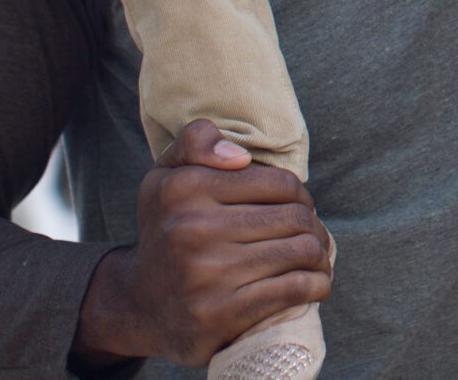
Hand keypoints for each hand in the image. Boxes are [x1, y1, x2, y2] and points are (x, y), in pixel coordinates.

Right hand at [68, 119, 330, 370]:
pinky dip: (317, 284)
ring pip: (301, 251)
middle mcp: (192, 229)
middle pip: (295, 217)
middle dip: (314, 225)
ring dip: (320, 254)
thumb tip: (240, 156)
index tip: (297, 207)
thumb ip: (196, 142)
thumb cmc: (166, 231)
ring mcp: (207, 275)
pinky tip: (316, 283)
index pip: (280, 182)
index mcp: (184, 189)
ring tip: (316, 257)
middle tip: (311, 235)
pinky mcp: (221, 314)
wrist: (137, 305)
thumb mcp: (165, 177)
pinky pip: (293, 289)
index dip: (300, 194)